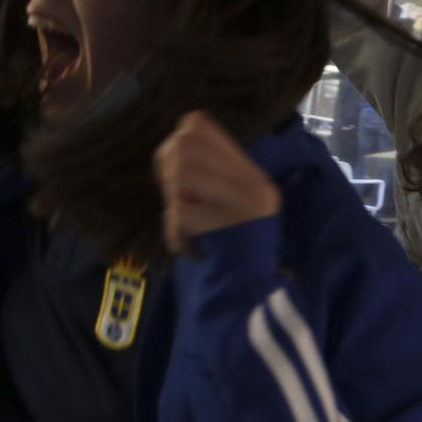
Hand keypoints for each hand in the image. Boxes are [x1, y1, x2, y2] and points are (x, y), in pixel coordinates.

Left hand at [154, 111, 280, 255]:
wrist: (246, 297)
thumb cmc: (227, 253)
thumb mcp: (223, 208)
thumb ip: (202, 178)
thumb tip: (168, 150)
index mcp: (249, 175)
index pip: (197, 124)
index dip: (174, 145)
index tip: (173, 175)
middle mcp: (253, 184)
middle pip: (185, 144)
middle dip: (168, 172)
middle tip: (178, 202)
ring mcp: (245, 204)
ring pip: (183, 173)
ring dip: (173, 202)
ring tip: (187, 225)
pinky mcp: (232, 226)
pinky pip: (181, 214)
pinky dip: (175, 234)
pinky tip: (190, 248)